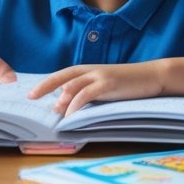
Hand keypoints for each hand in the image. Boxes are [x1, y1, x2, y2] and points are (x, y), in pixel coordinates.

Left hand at [28, 62, 163, 116]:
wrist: (151, 76)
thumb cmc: (127, 84)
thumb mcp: (104, 87)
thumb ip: (87, 92)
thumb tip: (68, 105)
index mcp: (88, 70)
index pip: (62, 75)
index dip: (46, 83)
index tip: (32, 92)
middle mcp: (90, 70)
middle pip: (62, 77)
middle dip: (45, 86)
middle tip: (32, 97)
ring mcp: (99, 76)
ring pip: (73, 85)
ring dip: (62, 99)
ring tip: (54, 111)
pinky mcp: (108, 84)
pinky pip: (87, 94)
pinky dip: (77, 103)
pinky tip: (71, 113)